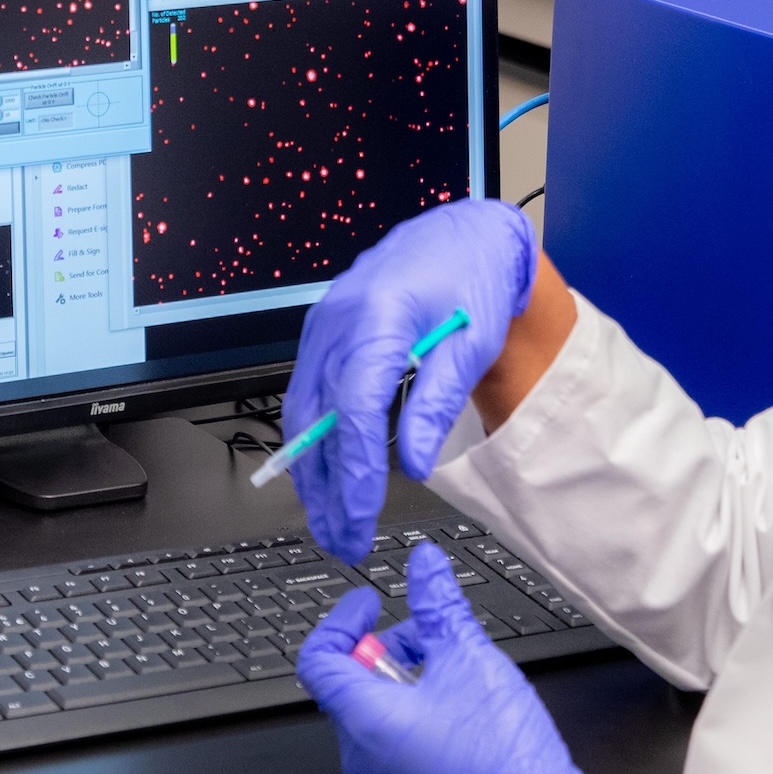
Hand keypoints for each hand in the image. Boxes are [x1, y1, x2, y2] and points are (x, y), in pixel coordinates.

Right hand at [283, 197, 534, 561]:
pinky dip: (310, 438)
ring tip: (329, 519)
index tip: (362, 518)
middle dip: (327, 487)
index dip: (354, 472)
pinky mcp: (322, 331)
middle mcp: (338, 320)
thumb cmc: (471, 280)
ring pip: (301, 410)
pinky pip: (304, 391)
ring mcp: (323, 323)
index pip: (354, 412)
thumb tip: (414, 464)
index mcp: (377, 319)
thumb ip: (437, 403)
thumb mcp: (471, 343)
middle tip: (342, 539)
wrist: (461, 234)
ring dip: (311, 469)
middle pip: (318, 419)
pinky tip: (321, 471)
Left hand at [296, 545, 608, 773]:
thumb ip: (439, 605)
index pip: (318, 659)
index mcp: (365, 720)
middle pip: (348, 683)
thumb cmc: (503, 759)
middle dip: (385, 648)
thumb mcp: (470, 658)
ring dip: (403, 680)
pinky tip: (457, 706)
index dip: (342, 620)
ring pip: (373, 714)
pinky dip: (412, 714)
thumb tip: (424, 566)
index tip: (368, 603)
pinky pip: (390, 744)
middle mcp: (361, 757)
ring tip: (452, 671)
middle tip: (426, 636)